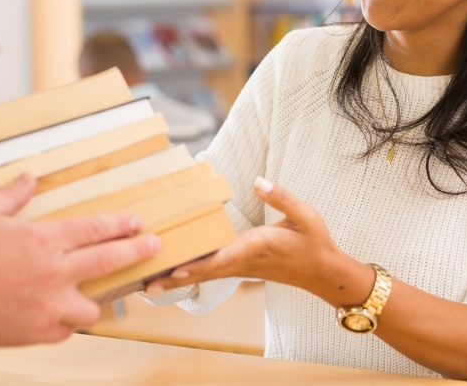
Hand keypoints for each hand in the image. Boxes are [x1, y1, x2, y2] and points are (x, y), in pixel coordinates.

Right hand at [0, 174, 160, 350]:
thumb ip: (10, 195)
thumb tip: (29, 178)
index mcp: (43, 240)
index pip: (96, 229)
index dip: (121, 225)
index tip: (138, 224)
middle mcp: (53, 273)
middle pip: (109, 261)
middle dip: (136, 252)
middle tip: (153, 246)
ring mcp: (47, 306)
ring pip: (92, 306)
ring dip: (96, 298)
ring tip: (98, 293)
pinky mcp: (36, 332)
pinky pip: (65, 330)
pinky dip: (65, 323)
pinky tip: (61, 315)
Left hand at [145, 177, 370, 305]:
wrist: (322, 271)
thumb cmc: (313, 242)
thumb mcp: (304, 215)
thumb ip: (281, 197)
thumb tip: (259, 180)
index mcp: (255, 248)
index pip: (220, 260)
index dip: (196, 267)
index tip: (174, 270)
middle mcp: (243, 261)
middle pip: (203, 272)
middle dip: (173, 278)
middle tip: (144, 285)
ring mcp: (240, 268)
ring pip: (203, 275)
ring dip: (176, 279)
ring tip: (147, 282)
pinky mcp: (241, 268)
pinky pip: (211, 272)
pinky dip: (190, 273)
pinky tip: (173, 271)